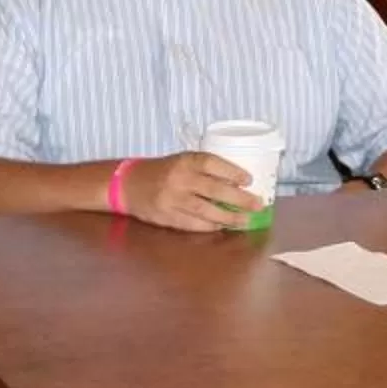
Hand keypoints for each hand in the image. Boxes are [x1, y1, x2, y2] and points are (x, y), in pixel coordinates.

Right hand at [122, 153, 256, 233]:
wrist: (128, 184)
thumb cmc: (162, 171)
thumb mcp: (181, 161)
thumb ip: (204, 169)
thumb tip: (238, 183)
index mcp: (184, 161)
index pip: (212, 163)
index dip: (232, 172)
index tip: (249, 180)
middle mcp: (179, 179)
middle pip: (214, 189)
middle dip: (239, 199)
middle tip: (258, 204)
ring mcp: (172, 199)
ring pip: (206, 210)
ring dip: (229, 217)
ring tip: (246, 221)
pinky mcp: (167, 216)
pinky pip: (193, 224)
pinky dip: (210, 226)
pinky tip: (223, 226)